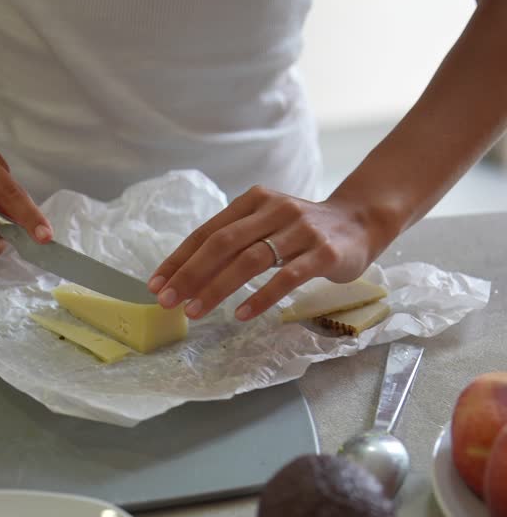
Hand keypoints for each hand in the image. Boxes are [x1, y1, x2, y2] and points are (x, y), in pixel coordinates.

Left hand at [148, 187, 376, 320]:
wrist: (360, 221)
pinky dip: (261, 296)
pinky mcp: (323, 253)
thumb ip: (235, 241)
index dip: (179, 259)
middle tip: (169, 302)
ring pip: (250, 259)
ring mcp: (300, 230)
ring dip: (218, 288)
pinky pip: (286, 276)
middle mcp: (275, 210)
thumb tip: (188, 275)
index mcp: (254, 202)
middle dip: (190, 274)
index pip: (208, 232)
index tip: (156, 285)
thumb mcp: (267, 224)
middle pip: (223, 243)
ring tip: (196, 312)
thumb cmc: (304, 230)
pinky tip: (242, 314)